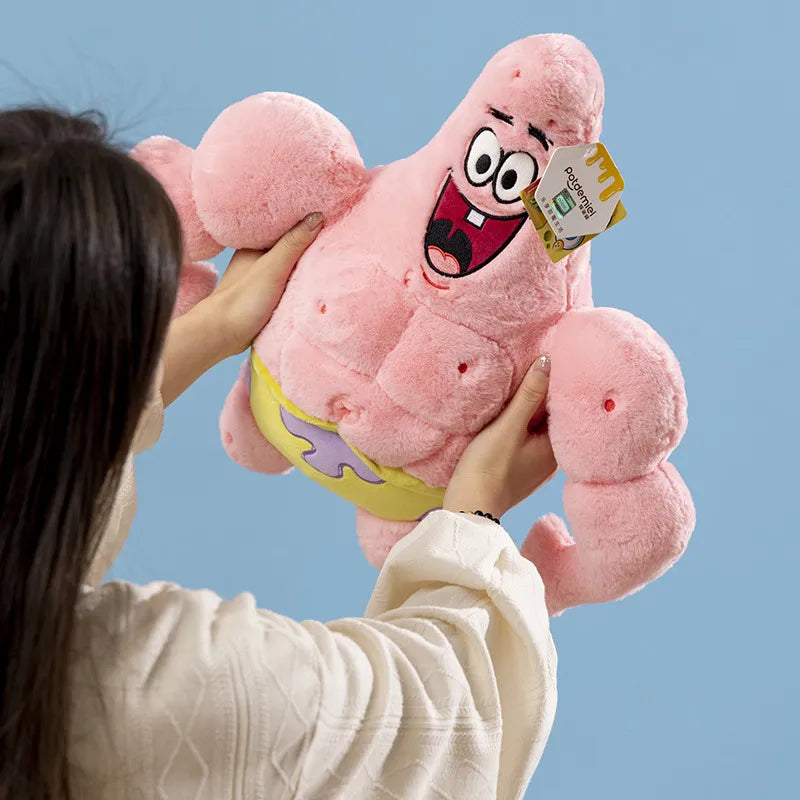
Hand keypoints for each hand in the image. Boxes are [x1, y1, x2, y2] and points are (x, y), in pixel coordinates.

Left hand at [207, 211, 323, 358]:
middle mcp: (258, 260)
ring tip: (330, 254)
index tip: (327, 216)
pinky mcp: (267, 297)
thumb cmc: (243, 300)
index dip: (304, 221)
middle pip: (289, 247)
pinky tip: (314, 280)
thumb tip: (317, 216)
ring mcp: (262, 279)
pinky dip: (301, 282)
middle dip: (308, 243)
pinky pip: (289, 284)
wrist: (223, 335)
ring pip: (290, 266)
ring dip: (306, 265)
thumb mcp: (272, 267)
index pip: (284, 227)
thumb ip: (293, 244)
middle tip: (335, 234)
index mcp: (255, 245)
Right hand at [443, 356, 556, 519]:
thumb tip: (548, 362)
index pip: (561, 406)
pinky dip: (518, 424)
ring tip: (517, 384)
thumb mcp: (508, 426)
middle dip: (540, 394)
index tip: (546, 358)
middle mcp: (550, 457)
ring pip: (535, 427)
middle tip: (531, 364)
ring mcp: (534, 465)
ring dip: (527, 409)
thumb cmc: (488, 468)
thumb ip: (529, 394)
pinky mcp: (517, 468)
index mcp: (555, 447)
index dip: (553, 382)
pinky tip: (506, 413)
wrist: (468, 507)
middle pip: (549, 416)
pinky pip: (523, 438)